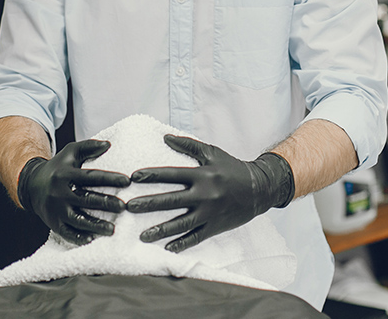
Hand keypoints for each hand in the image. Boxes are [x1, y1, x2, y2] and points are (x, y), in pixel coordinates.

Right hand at [17, 139, 129, 244]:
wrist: (32, 185)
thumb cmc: (59, 168)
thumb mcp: (70, 152)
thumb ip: (89, 146)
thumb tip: (108, 144)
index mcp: (66, 174)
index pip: (91, 177)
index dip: (110, 178)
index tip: (127, 181)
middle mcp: (60, 192)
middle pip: (85, 199)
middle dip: (105, 203)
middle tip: (123, 207)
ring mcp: (56, 209)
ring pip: (77, 219)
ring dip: (95, 225)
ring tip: (112, 229)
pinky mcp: (53, 223)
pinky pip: (67, 232)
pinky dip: (79, 237)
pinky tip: (92, 240)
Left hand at [125, 135, 293, 252]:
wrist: (258, 189)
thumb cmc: (231, 169)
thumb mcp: (213, 153)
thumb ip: (189, 146)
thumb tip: (166, 137)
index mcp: (202, 175)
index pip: (172, 174)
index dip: (152, 175)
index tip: (133, 177)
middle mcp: (205, 194)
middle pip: (172, 200)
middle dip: (148, 204)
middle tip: (128, 207)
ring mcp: (210, 212)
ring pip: (181, 223)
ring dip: (160, 230)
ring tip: (142, 235)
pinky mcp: (215, 226)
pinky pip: (196, 237)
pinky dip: (182, 243)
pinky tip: (166, 248)